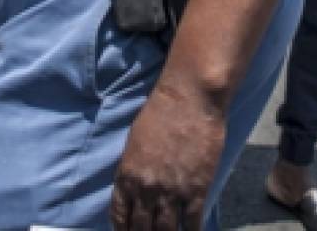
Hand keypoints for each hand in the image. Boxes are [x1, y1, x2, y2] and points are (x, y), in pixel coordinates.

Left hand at [110, 82, 225, 229]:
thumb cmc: (160, 112)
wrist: (189, 99)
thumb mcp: (134, 143)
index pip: (119, 216)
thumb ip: (133, 170)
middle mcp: (146, 189)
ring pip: (166, 230)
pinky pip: (192, 223)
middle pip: (141, 229)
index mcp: (126, 176)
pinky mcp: (197, 190)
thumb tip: (136, 190)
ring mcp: (172, 192)